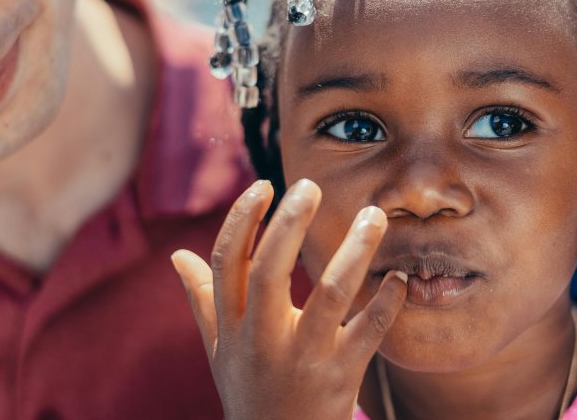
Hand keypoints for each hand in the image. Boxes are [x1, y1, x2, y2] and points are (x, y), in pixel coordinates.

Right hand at [171, 179, 407, 419]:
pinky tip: (398, 277)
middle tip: (311, 186)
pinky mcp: (341, 375)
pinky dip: (387, 301)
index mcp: (231, 325)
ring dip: (354, 251)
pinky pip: (369, 331)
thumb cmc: (250, 391)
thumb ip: (204, 300)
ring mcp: (303, 357)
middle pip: (269, 271)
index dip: (242, 219)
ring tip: (374, 215)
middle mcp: (262, 339)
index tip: (263, 185)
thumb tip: (178, 257)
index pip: (228, 261)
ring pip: (329, 294)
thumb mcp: (220, 350)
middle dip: (289, 223)